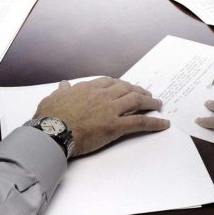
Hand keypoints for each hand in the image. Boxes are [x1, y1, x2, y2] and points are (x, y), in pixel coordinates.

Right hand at [33, 77, 169, 156]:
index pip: (109, 82)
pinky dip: (154, 123)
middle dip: (139, 90)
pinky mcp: (116, 126)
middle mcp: (102, 95)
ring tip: (158, 104)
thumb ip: (61, 91)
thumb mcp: (53, 99)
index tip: (126, 86)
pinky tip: (164, 124)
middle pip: (126, 88)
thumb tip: (63, 85)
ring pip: (136, 101)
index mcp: (88, 88)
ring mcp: (110, 109)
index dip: (121, 84)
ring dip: (149, 102)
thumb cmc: (50, 117)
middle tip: (147, 94)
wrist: (53, 132)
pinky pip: (140, 122)